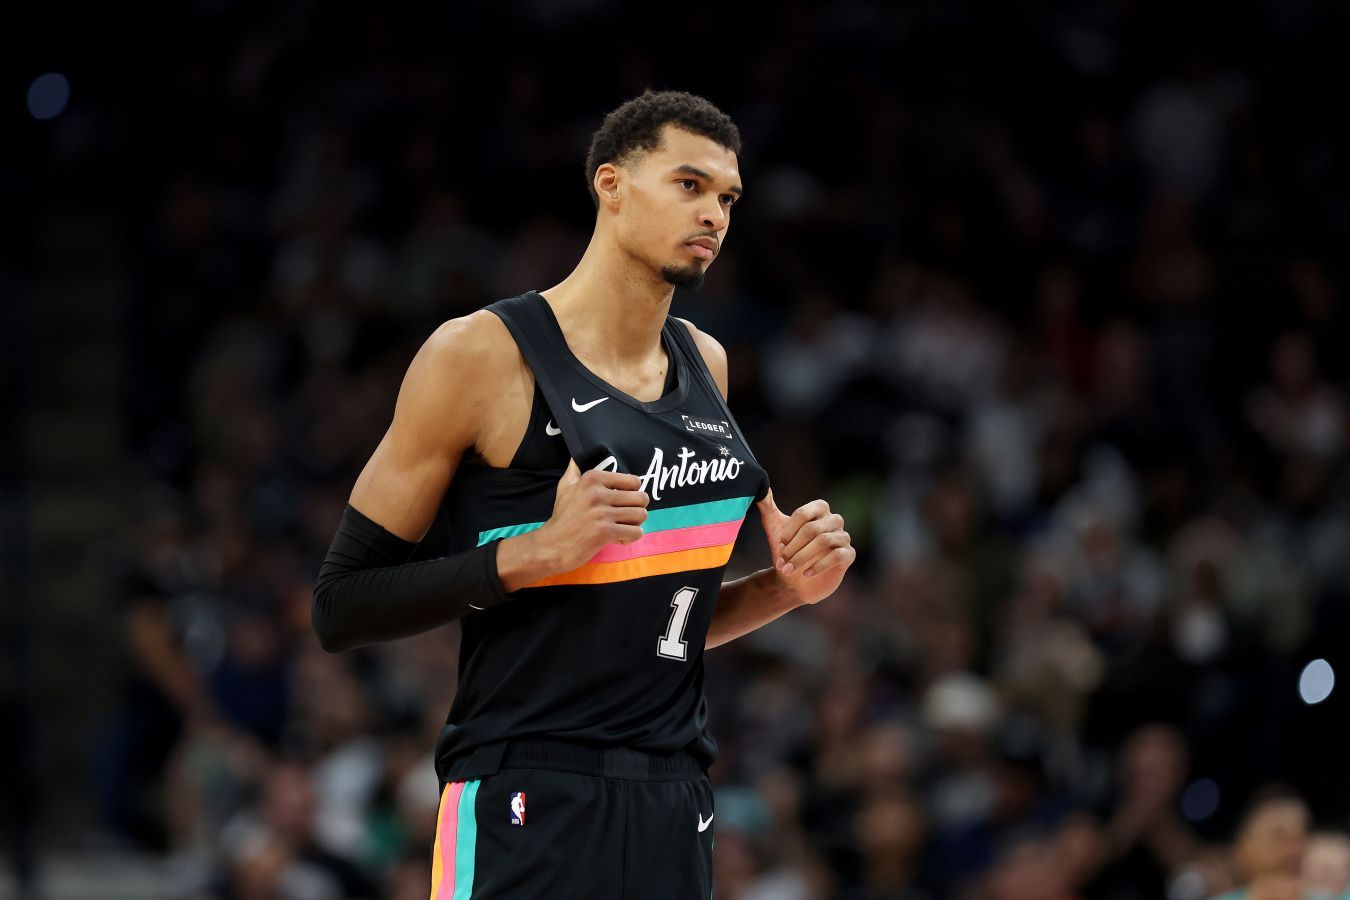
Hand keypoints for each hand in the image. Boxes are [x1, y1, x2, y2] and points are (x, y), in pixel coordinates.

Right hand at [534, 459, 648, 572]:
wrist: (551, 545)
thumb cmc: (561, 517)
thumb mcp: (564, 487)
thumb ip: (574, 470)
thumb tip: (576, 456)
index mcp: (592, 479)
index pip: (633, 481)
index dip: (633, 493)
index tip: (623, 502)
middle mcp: (597, 493)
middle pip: (641, 498)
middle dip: (637, 509)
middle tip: (626, 517)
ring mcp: (602, 513)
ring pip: (641, 515)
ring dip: (635, 524)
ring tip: (623, 527)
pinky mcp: (605, 532)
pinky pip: (636, 532)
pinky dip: (631, 537)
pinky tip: (619, 538)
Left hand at [756, 489, 853, 604]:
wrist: (793, 581)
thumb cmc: (786, 551)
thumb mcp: (774, 528)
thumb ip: (768, 507)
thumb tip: (761, 487)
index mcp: (819, 509)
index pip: (803, 514)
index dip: (789, 531)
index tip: (779, 545)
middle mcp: (834, 520)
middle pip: (813, 529)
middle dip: (794, 547)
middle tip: (783, 562)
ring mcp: (843, 537)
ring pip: (824, 541)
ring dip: (803, 557)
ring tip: (790, 570)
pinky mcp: (849, 555)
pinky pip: (837, 555)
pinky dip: (819, 566)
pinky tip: (806, 573)